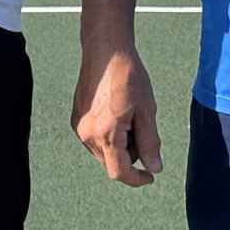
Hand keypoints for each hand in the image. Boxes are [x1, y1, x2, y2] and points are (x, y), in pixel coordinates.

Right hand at [73, 49, 164, 187]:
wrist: (106, 51)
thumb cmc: (129, 77)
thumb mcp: (147, 110)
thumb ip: (150, 143)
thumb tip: (154, 168)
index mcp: (106, 134)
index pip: (119, 172)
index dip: (137, 179)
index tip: (151, 176)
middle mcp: (87, 135)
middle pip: (111, 163)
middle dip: (131, 155)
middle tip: (143, 127)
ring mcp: (79, 127)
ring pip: (103, 151)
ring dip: (120, 145)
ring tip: (130, 116)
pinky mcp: (75, 119)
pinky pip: (94, 139)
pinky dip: (109, 135)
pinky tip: (118, 112)